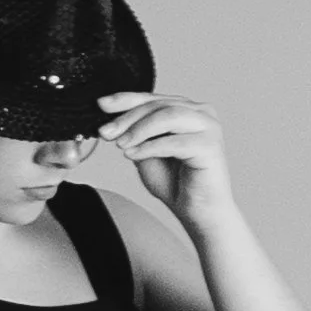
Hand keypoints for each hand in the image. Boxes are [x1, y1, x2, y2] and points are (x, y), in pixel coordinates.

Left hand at [96, 92, 234, 227]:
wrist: (198, 213)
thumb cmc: (176, 184)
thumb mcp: (146, 153)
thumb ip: (135, 135)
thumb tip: (110, 121)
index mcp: (186, 109)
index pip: (152, 98)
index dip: (125, 100)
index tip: (101, 105)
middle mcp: (200, 113)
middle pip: (158, 105)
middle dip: (127, 118)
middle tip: (106, 132)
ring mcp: (208, 127)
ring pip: (167, 116)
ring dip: (139, 129)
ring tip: (121, 144)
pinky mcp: (210, 146)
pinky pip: (174, 142)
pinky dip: (150, 147)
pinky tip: (133, 155)